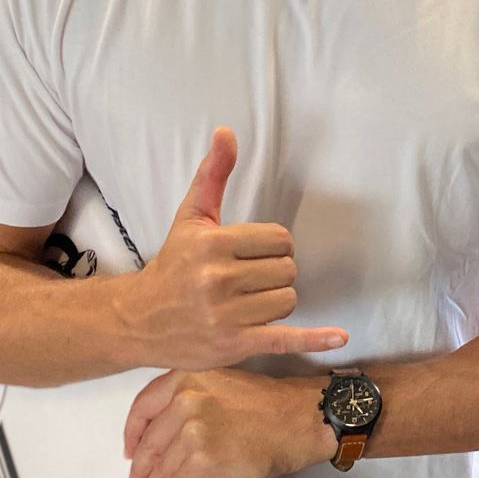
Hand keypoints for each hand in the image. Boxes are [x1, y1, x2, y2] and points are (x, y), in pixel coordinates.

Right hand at [119, 127, 346, 367]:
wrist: (138, 319)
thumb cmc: (174, 264)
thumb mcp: (191, 217)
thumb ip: (213, 175)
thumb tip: (227, 132)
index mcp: (213, 244)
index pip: (280, 239)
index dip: (274, 246)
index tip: (253, 254)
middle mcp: (218, 279)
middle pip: (288, 270)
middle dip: (275, 274)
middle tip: (248, 279)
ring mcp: (226, 315)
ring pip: (288, 301)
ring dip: (276, 302)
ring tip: (248, 302)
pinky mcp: (234, 345)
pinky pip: (285, 339)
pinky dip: (314, 340)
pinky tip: (339, 337)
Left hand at [123, 369, 335, 477]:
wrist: (301, 419)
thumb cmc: (271, 404)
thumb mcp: (223, 383)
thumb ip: (191, 398)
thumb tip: (167, 431)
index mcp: (186, 379)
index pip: (143, 409)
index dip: (132, 435)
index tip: (130, 450)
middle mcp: (185, 401)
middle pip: (149, 445)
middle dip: (140, 471)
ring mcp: (192, 430)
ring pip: (160, 470)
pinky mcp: (203, 459)